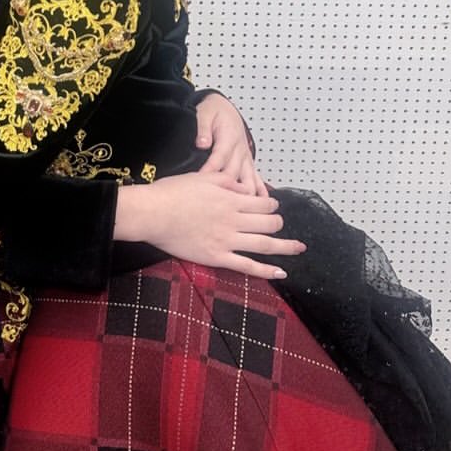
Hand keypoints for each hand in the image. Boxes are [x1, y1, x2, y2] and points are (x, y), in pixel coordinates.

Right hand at [114, 176, 305, 280]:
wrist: (152, 213)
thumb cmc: (172, 192)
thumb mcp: (202, 177)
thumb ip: (226, 181)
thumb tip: (244, 187)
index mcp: (230, 199)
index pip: (263, 203)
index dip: (272, 205)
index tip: (272, 207)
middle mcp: (234, 220)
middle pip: (269, 223)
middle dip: (278, 223)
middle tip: (279, 224)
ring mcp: (227, 240)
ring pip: (265, 245)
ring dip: (285, 247)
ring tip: (299, 248)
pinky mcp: (217, 257)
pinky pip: (247, 266)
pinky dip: (266, 271)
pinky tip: (281, 273)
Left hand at [194, 92, 267, 196]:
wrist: (226, 108)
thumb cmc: (214, 112)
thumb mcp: (205, 114)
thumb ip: (203, 128)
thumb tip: (202, 142)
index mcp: (229, 137)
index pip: (220, 157)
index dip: (212, 170)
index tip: (203, 182)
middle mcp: (240, 149)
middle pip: (235, 172)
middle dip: (228, 188)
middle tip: (219, 203)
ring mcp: (245, 157)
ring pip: (248, 178)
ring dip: (247, 194)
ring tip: (243, 209)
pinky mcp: (248, 162)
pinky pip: (257, 178)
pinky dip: (261, 190)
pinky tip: (262, 203)